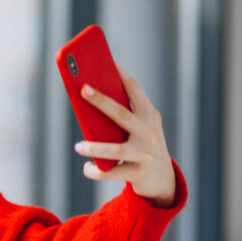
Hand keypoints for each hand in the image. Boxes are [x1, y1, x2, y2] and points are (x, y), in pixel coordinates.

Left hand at [73, 64, 176, 206]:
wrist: (163, 180)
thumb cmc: (142, 147)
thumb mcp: (137, 130)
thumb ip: (119, 118)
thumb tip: (86, 100)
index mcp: (149, 116)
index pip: (134, 89)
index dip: (119, 74)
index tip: (105, 60)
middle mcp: (149, 132)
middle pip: (122, 114)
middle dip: (102, 100)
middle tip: (82, 88)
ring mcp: (146, 153)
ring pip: (116, 149)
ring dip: (94, 147)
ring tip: (78, 146)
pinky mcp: (140, 174)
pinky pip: (112, 172)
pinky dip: (96, 171)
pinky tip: (87, 168)